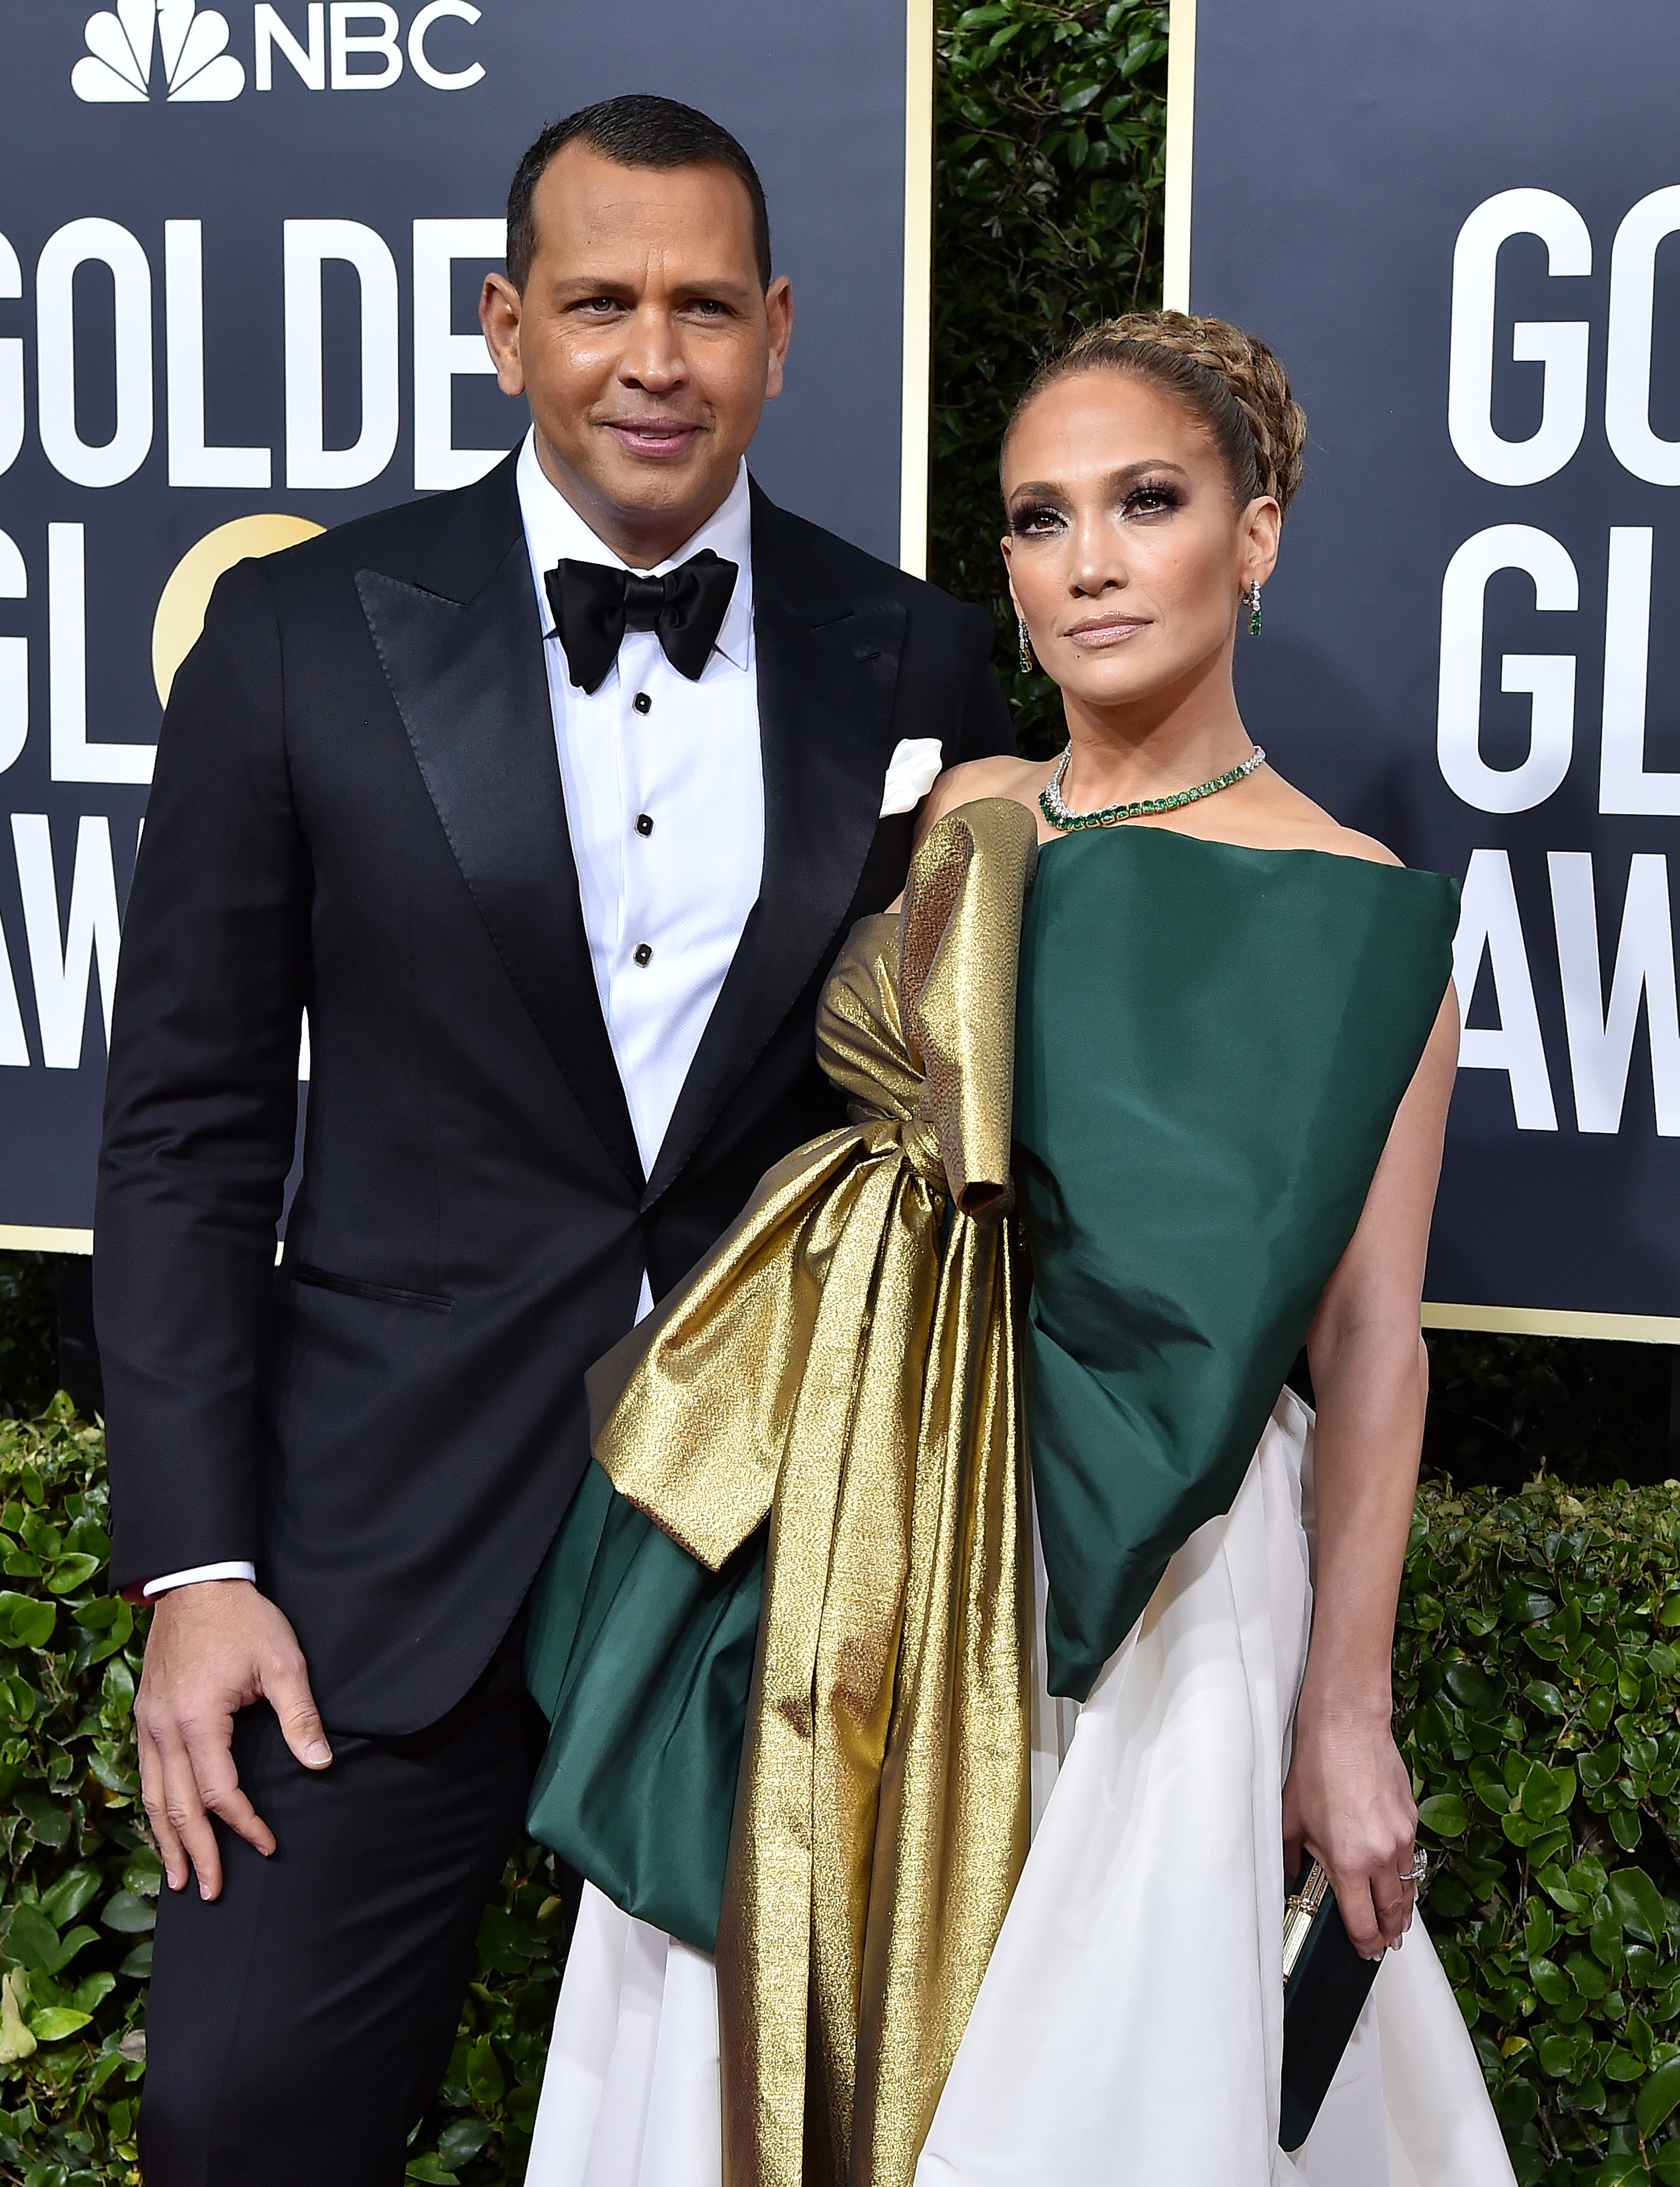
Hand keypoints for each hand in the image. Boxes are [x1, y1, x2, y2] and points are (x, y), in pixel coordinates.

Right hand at [134, 1579, 330, 1900]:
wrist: (197, 1583)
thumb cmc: (244, 1620)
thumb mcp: (282, 1661)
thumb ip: (299, 1715)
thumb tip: (319, 1763)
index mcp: (199, 1720)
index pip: (221, 1792)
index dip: (245, 1824)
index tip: (267, 1845)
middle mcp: (164, 1730)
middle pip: (179, 1807)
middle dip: (198, 1852)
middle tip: (212, 1891)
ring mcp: (148, 1724)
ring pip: (153, 1797)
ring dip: (166, 1840)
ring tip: (179, 1878)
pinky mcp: (145, 1716)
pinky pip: (146, 1775)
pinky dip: (153, 1808)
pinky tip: (162, 1828)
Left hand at [1282, 1701, 1416, 1959]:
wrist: (1346, 1727)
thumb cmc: (1317, 1768)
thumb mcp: (1291, 1819)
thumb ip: (1292, 1857)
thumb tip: (1294, 1877)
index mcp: (1347, 1862)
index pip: (1362, 1922)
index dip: (1364, 1944)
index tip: (1364, 1951)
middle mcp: (1380, 1855)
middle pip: (1392, 1913)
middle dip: (1388, 1934)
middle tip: (1385, 1946)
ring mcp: (1401, 1837)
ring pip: (1407, 1887)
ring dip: (1402, 1909)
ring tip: (1398, 1924)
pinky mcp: (1412, 1819)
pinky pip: (1412, 1857)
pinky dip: (1405, 1873)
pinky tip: (1398, 1878)